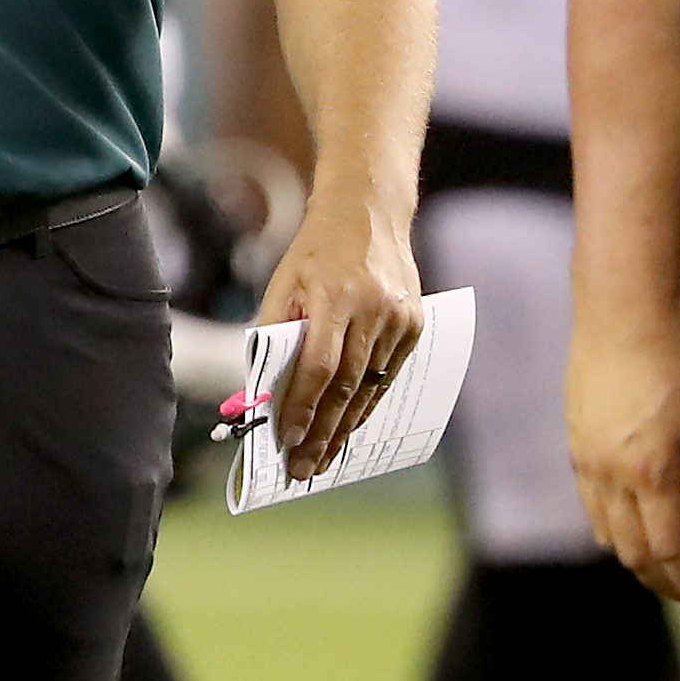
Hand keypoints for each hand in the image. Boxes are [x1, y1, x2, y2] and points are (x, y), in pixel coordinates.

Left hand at [253, 188, 422, 480]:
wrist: (368, 213)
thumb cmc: (315, 251)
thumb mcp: (284, 283)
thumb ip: (275, 332)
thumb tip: (263, 387)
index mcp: (334, 296)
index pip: (318, 366)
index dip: (302, 406)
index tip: (287, 439)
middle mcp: (373, 309)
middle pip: (347, 385)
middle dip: (323, 431)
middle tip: (304, 467)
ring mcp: (399, 318)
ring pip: (371, 386)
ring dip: (346, 426)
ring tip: (324, 457)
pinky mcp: (416, 324)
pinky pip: (390, 375)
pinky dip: (368, 403)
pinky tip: (350, 426)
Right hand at [569, 306, 679, 612]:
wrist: (620, 313)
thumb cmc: (675, 360)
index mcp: (649, 471)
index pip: (668, 548)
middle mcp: (608, 472)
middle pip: (630, 550)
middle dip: (662, 579)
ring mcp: (585, 458)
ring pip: (604, 530)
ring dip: (634, 556)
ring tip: (663, 567)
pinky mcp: (575, 441)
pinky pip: (590, 502)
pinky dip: (613, 526)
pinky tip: (632, 523)